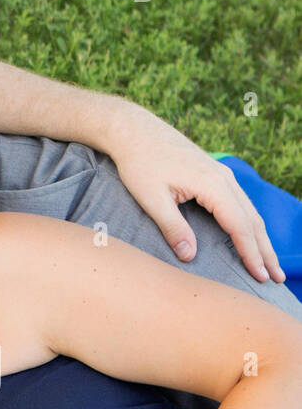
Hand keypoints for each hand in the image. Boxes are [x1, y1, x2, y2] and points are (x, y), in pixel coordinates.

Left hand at [107, 113, 282, 282]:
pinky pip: (240, 202)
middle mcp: (224, 178)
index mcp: (212, 184)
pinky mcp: (215, 173)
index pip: (239, 226)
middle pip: (251, 220)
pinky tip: (251, 236)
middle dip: (265, 251)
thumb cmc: (139, 162)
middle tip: (275, 279)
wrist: (134, 130)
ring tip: (269, 263)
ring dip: (260, 238)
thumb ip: (172, 227)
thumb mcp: (150, 197)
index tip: (259, 276)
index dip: (250, 253)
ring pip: (249, 211)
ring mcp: (222, 174)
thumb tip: (189, 256)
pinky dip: (249, 223)